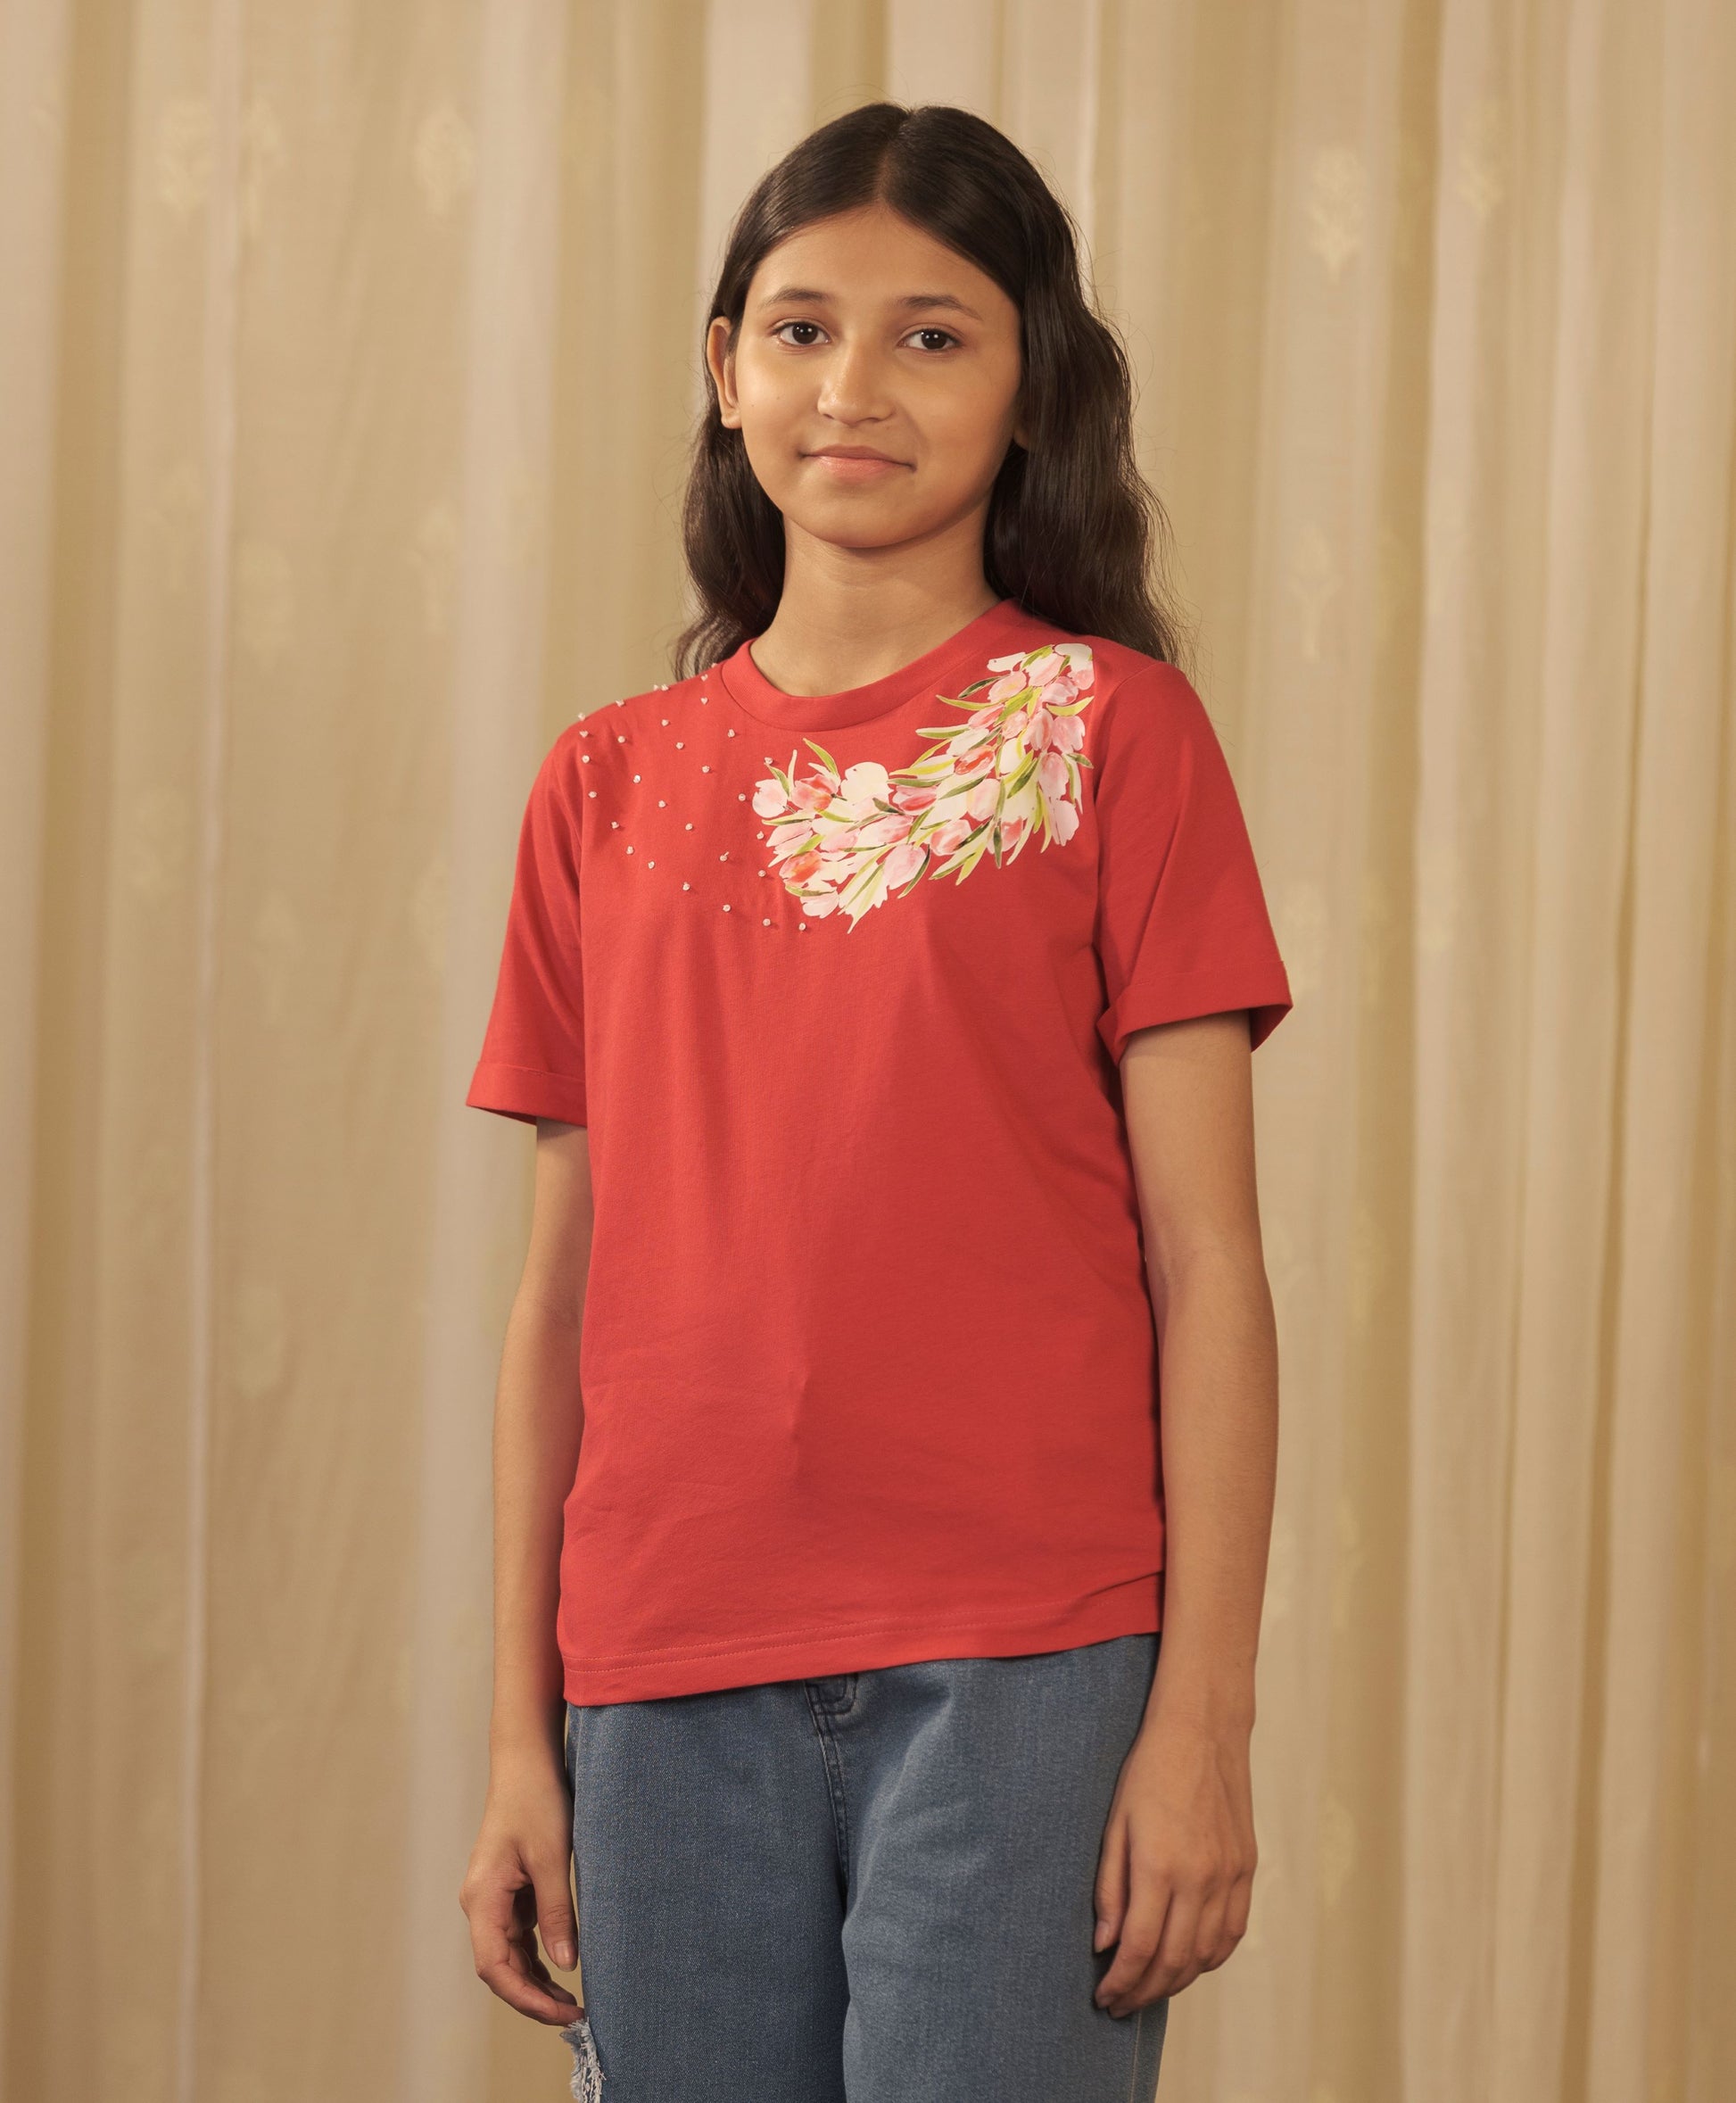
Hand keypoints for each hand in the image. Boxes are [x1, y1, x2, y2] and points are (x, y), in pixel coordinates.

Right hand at [459, 1751, 583, 2025]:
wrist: (527, 1762)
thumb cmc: (536, 1802)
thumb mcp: (552, 1858)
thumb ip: (558, 1913)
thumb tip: (566, 1966)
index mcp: (482, 1898)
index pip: (495, 1967)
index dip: (526, 1998)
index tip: (561, 2012)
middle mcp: (480, 1903)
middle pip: (500, 1967)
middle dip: (534, 1996)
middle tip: (575, 2013)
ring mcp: (492, 1898)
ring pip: (509, 1954)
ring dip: (536, 1980)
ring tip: (572, 2001)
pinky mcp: (507, 1890)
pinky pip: (518, 1934)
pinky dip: (538, 1955)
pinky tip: (562, 1967)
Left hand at [1091, 1706, 1256, 2015]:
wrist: (1202, 1731)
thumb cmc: (1149, 1771)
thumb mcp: (1115, 1824)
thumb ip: (1110, 1888)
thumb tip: (1104, 1945)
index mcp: (1160, 1866)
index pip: (1138, 1948)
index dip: (1120, 1982)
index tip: (1103, 1997)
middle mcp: (1200, 1879)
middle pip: (1173, 1962)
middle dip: (1142, 1992)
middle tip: (1119, 2004)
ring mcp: (1228, 1877)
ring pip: (1204, 1955)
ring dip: (1175, 1983)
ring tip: (1147, 1989)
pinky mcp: (1246, 1870)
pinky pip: (1231, 1934)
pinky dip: (1209, 1959)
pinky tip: (1188, 1964)